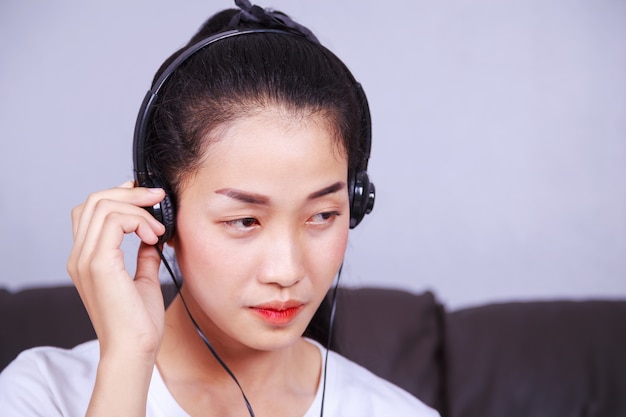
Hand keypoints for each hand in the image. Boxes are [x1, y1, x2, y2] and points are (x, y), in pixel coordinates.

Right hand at [67, 181, 166, 361]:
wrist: (134, 350)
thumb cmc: (138, 323)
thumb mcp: (144, 279)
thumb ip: (144, 256)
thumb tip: (151, 238)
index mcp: (86, 259)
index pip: (91, 211)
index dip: (118, 195)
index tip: (147, 197)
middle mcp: (80, 256)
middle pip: (95, 201)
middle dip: (130, 192)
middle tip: (157, 198)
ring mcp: (85, 259)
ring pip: (104, 205)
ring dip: (138, 208)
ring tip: (158, 230)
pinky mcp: (99, 264)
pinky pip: (115, 221)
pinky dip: (138, 220)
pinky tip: (153, 236)